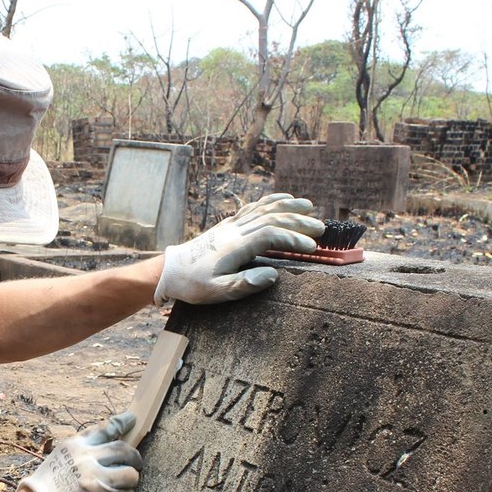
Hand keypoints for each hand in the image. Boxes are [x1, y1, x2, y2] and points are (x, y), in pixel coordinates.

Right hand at [18, 411, 142, 491]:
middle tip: (136, 463)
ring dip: (130, 481)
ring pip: (130, 475)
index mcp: (76, 446)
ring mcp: (97, 481)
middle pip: (124, 450)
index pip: (105, 428)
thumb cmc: (44, 487)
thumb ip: (80, 452)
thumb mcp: (59, 458)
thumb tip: (103, 450)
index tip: (131, 419)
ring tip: (123, 486)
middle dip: (134, 457)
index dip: (122, 422)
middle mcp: (89, 460)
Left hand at [154, 193, 324, 305]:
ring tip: (309, 207)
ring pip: (263, 209)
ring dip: (287, 207)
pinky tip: (284, 200)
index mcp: (235, 246)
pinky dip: (271, 201)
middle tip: (320, 228)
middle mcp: (235, 231)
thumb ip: (243, 284)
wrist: (171, 271)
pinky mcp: (229, 225)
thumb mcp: (217, 291)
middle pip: (271, 218)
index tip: (311, 247)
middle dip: (297, 221)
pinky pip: (253, 208)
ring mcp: (232, 225)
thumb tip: (272, 275)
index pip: (270, 235)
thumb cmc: (194, 284)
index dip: (292, 238)